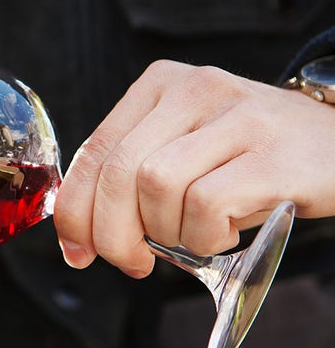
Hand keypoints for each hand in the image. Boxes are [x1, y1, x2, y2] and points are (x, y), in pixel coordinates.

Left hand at [53, 60, 334, 277]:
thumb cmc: (252, 159)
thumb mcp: (186, 153)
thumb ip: (132, 178)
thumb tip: (78, 234)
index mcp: (160, 86)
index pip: (95, 150)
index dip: (76, 210)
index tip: (77, 250)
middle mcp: (195, 89)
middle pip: (119, 171)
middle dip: (112, 232)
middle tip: (131, 262)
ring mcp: (237, 116)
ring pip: (157, 185)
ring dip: (168, 233)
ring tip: (196, 236)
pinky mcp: (273, 153)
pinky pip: (206, 205)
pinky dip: (205, 236)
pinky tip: (226, 233)